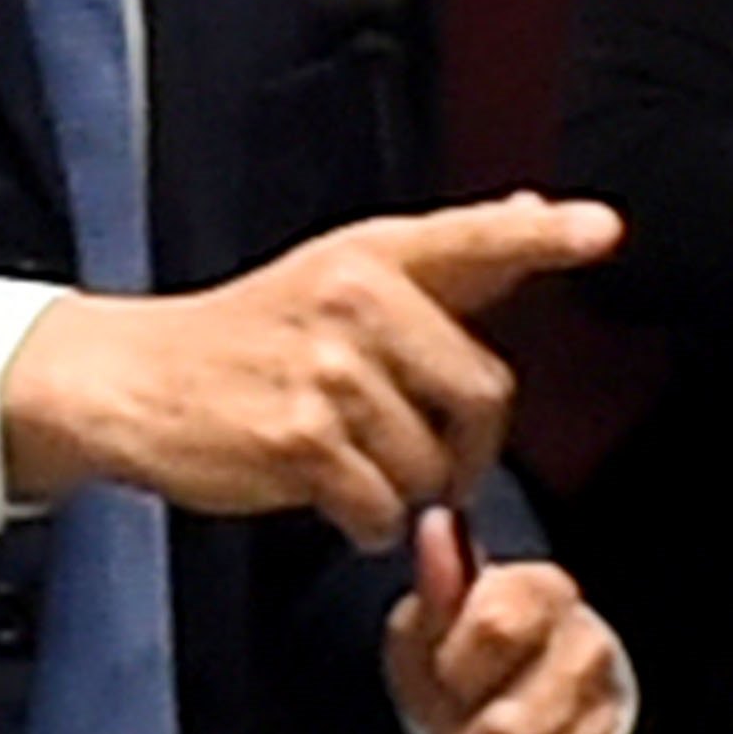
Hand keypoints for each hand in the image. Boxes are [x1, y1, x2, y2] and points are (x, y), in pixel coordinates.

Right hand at [0, 195, 616, 550]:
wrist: (132, 379)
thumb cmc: (247, 336)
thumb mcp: (336, 274)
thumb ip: (444, 260)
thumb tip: (529, 211)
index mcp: (372, 256)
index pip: (473, 241)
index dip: (543, 238)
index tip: (600, 230)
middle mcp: (354, 302)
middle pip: (484, 393)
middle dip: (467, 445)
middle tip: (424, 452)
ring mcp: (327, 373)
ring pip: (433, 466)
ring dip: (403, 489)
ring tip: (346, 462)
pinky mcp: (299, 442)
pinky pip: (383, 510)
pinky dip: (365, 522)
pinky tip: (325, 493)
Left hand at [382, 505, 623, 733]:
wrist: (489, 695)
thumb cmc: (455, 652)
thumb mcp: (430, 614)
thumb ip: (436, 584)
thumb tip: (435, 528)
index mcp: (546, 599)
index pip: (493, 629)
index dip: (449, 665)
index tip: (436, 678)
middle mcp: (587, 664)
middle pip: (511, 729)